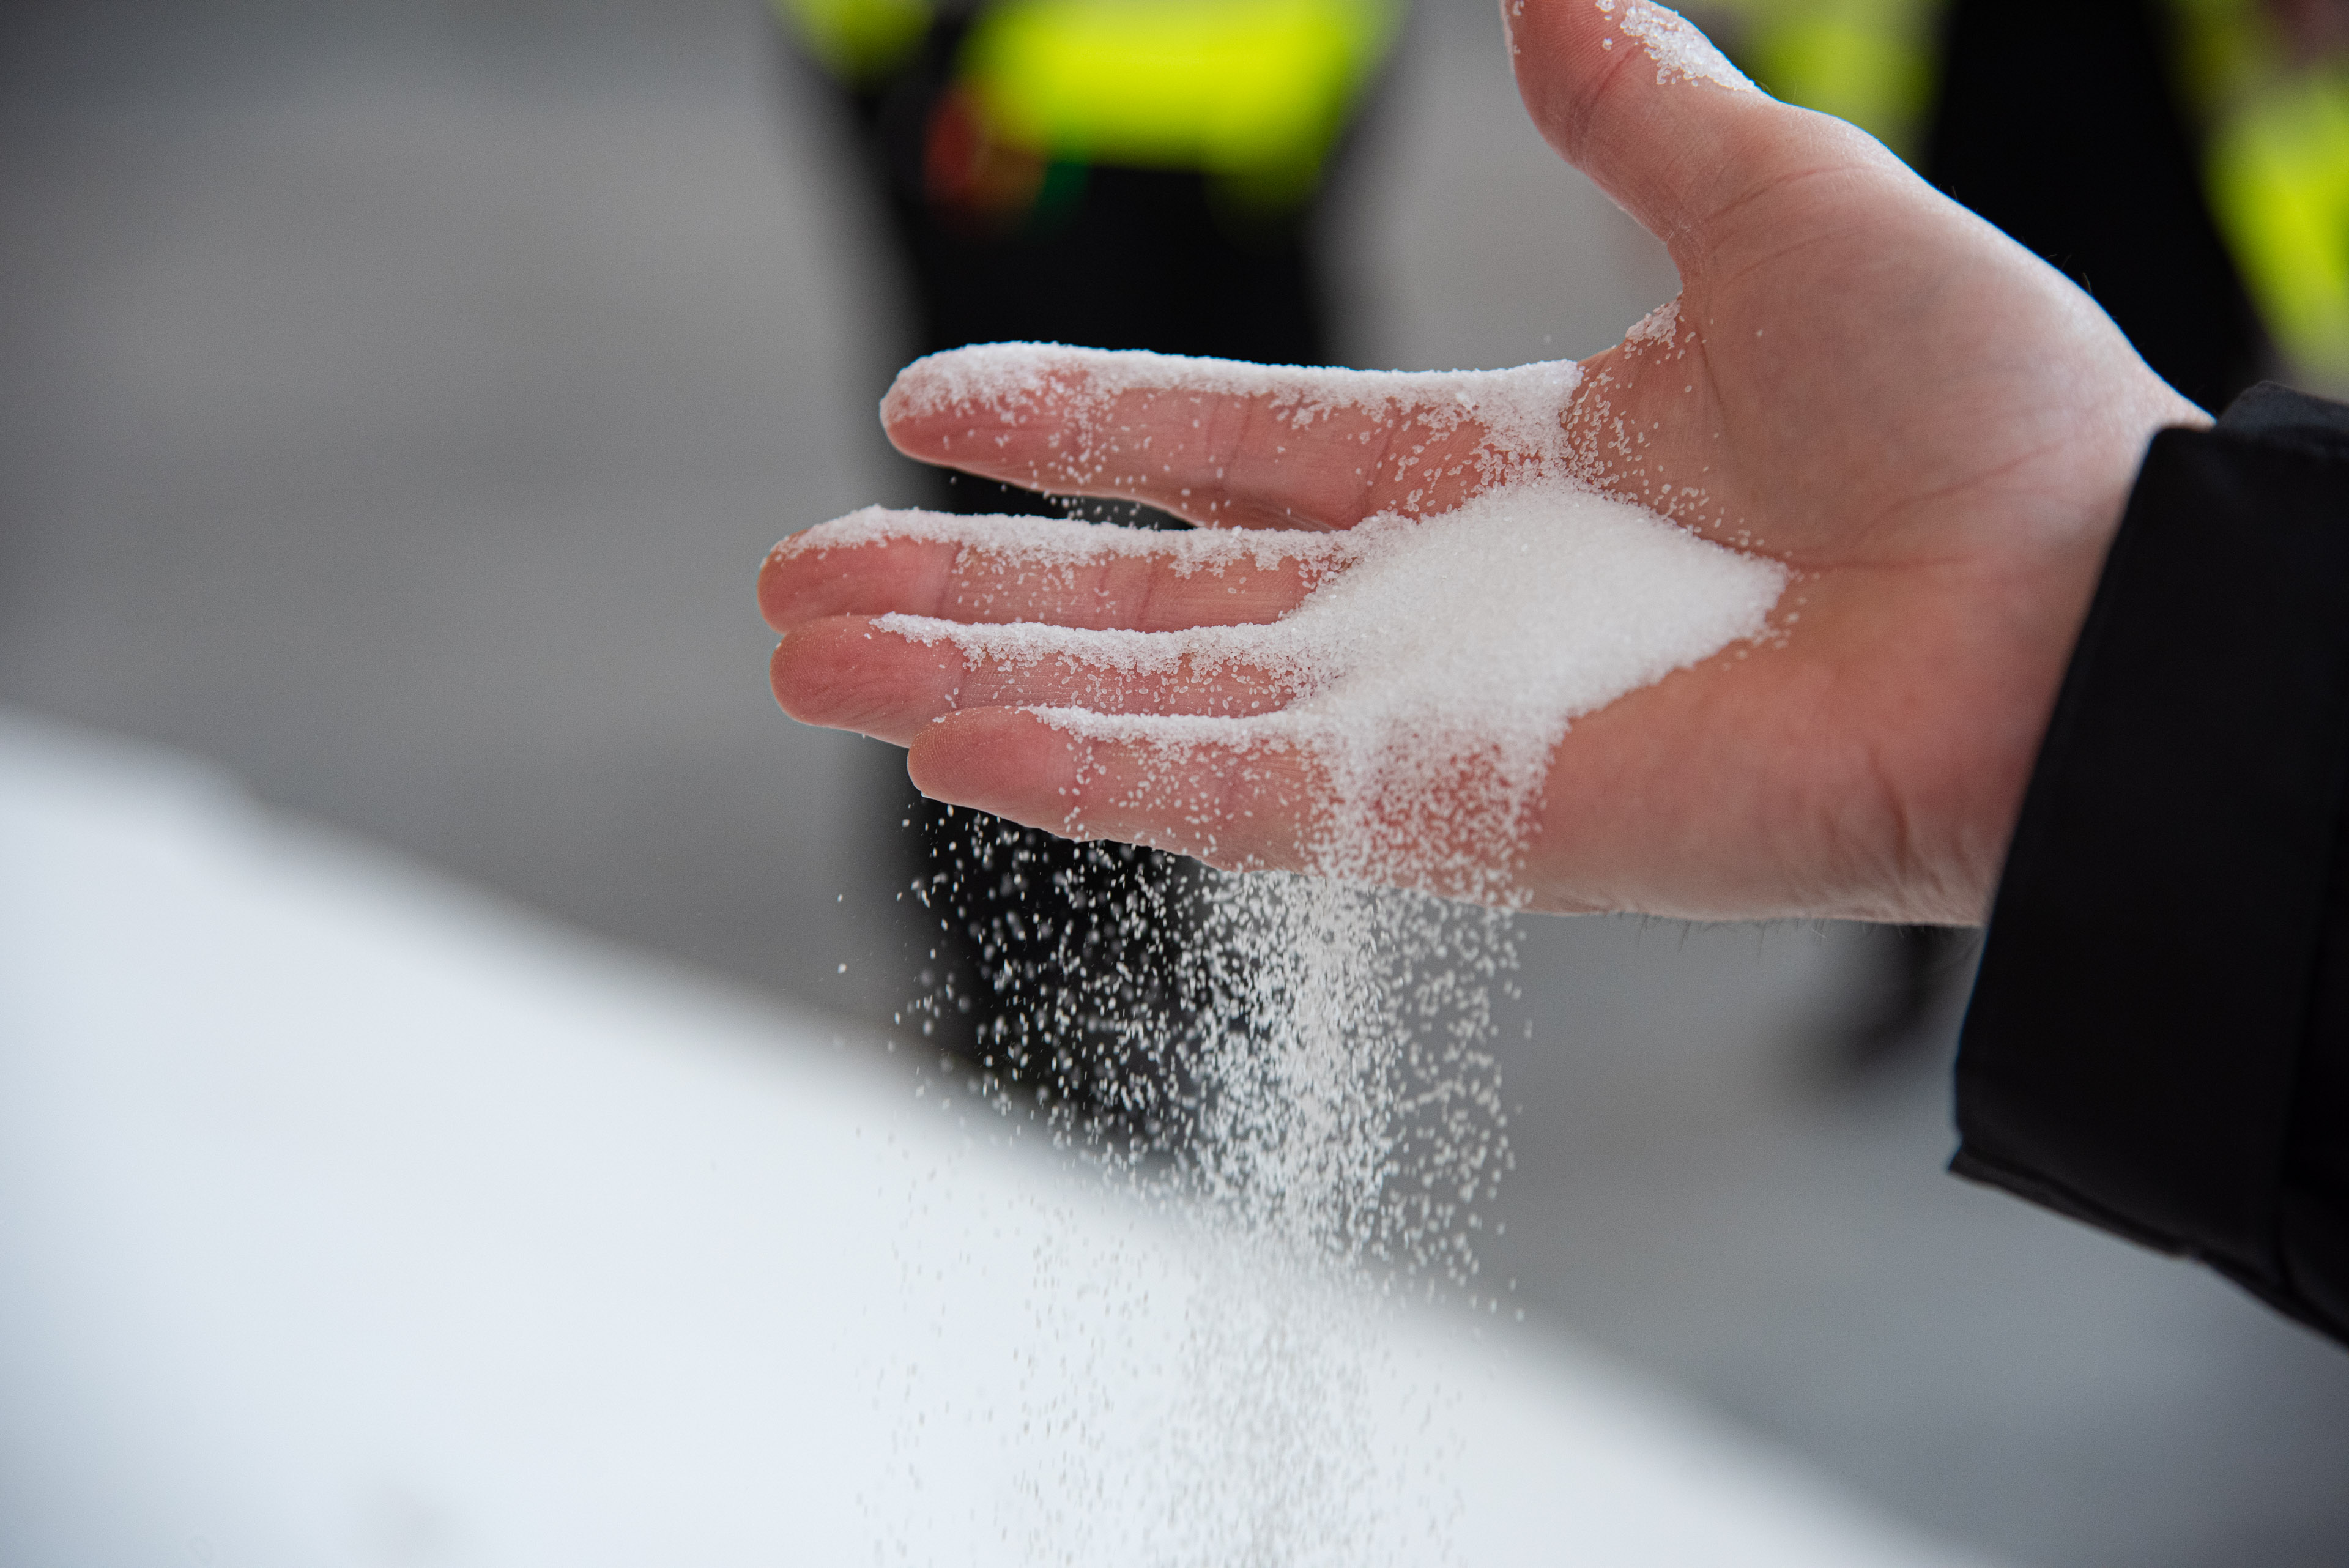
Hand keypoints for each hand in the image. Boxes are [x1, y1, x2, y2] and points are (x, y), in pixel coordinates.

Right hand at [760, 0, 2203, 923]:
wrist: (2085, 610)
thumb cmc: (1975, 411)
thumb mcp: (1782, 210)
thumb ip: (1637, 117)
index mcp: (1498, 470)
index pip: (1229, 450)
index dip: (1072, 429)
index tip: (921, 406)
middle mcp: (1446, 611)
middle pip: (1151, 595)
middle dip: (966, 587)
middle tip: (790, 585)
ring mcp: (1446, 732)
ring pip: (1159, 704)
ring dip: (975, 678)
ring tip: (803, 658)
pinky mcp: (1474, 828)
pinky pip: (1250, 802)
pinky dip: (1101, 778)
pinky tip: (952, 747)